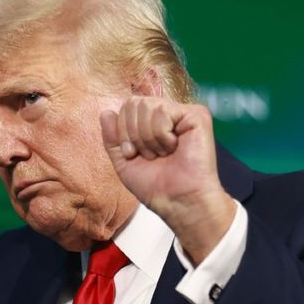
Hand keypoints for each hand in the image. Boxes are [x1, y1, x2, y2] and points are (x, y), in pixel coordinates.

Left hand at [100, 97, 234, 263]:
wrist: (178, 201)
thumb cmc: (156, 186)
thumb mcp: (124, 162)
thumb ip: (112, 137)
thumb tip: (106, 112)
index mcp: (153, 122)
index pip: (127, 107)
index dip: (122, 131)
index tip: (133, 154)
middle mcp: (168, 114)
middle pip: (134, 103)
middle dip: (134, 134)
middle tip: (149, 156)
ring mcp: (183, 113)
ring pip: (148, 106)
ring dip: (148, 138)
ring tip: (162, 154)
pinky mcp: (197, 116)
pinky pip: (163, 111)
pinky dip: (161, 135)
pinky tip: (174, 148)